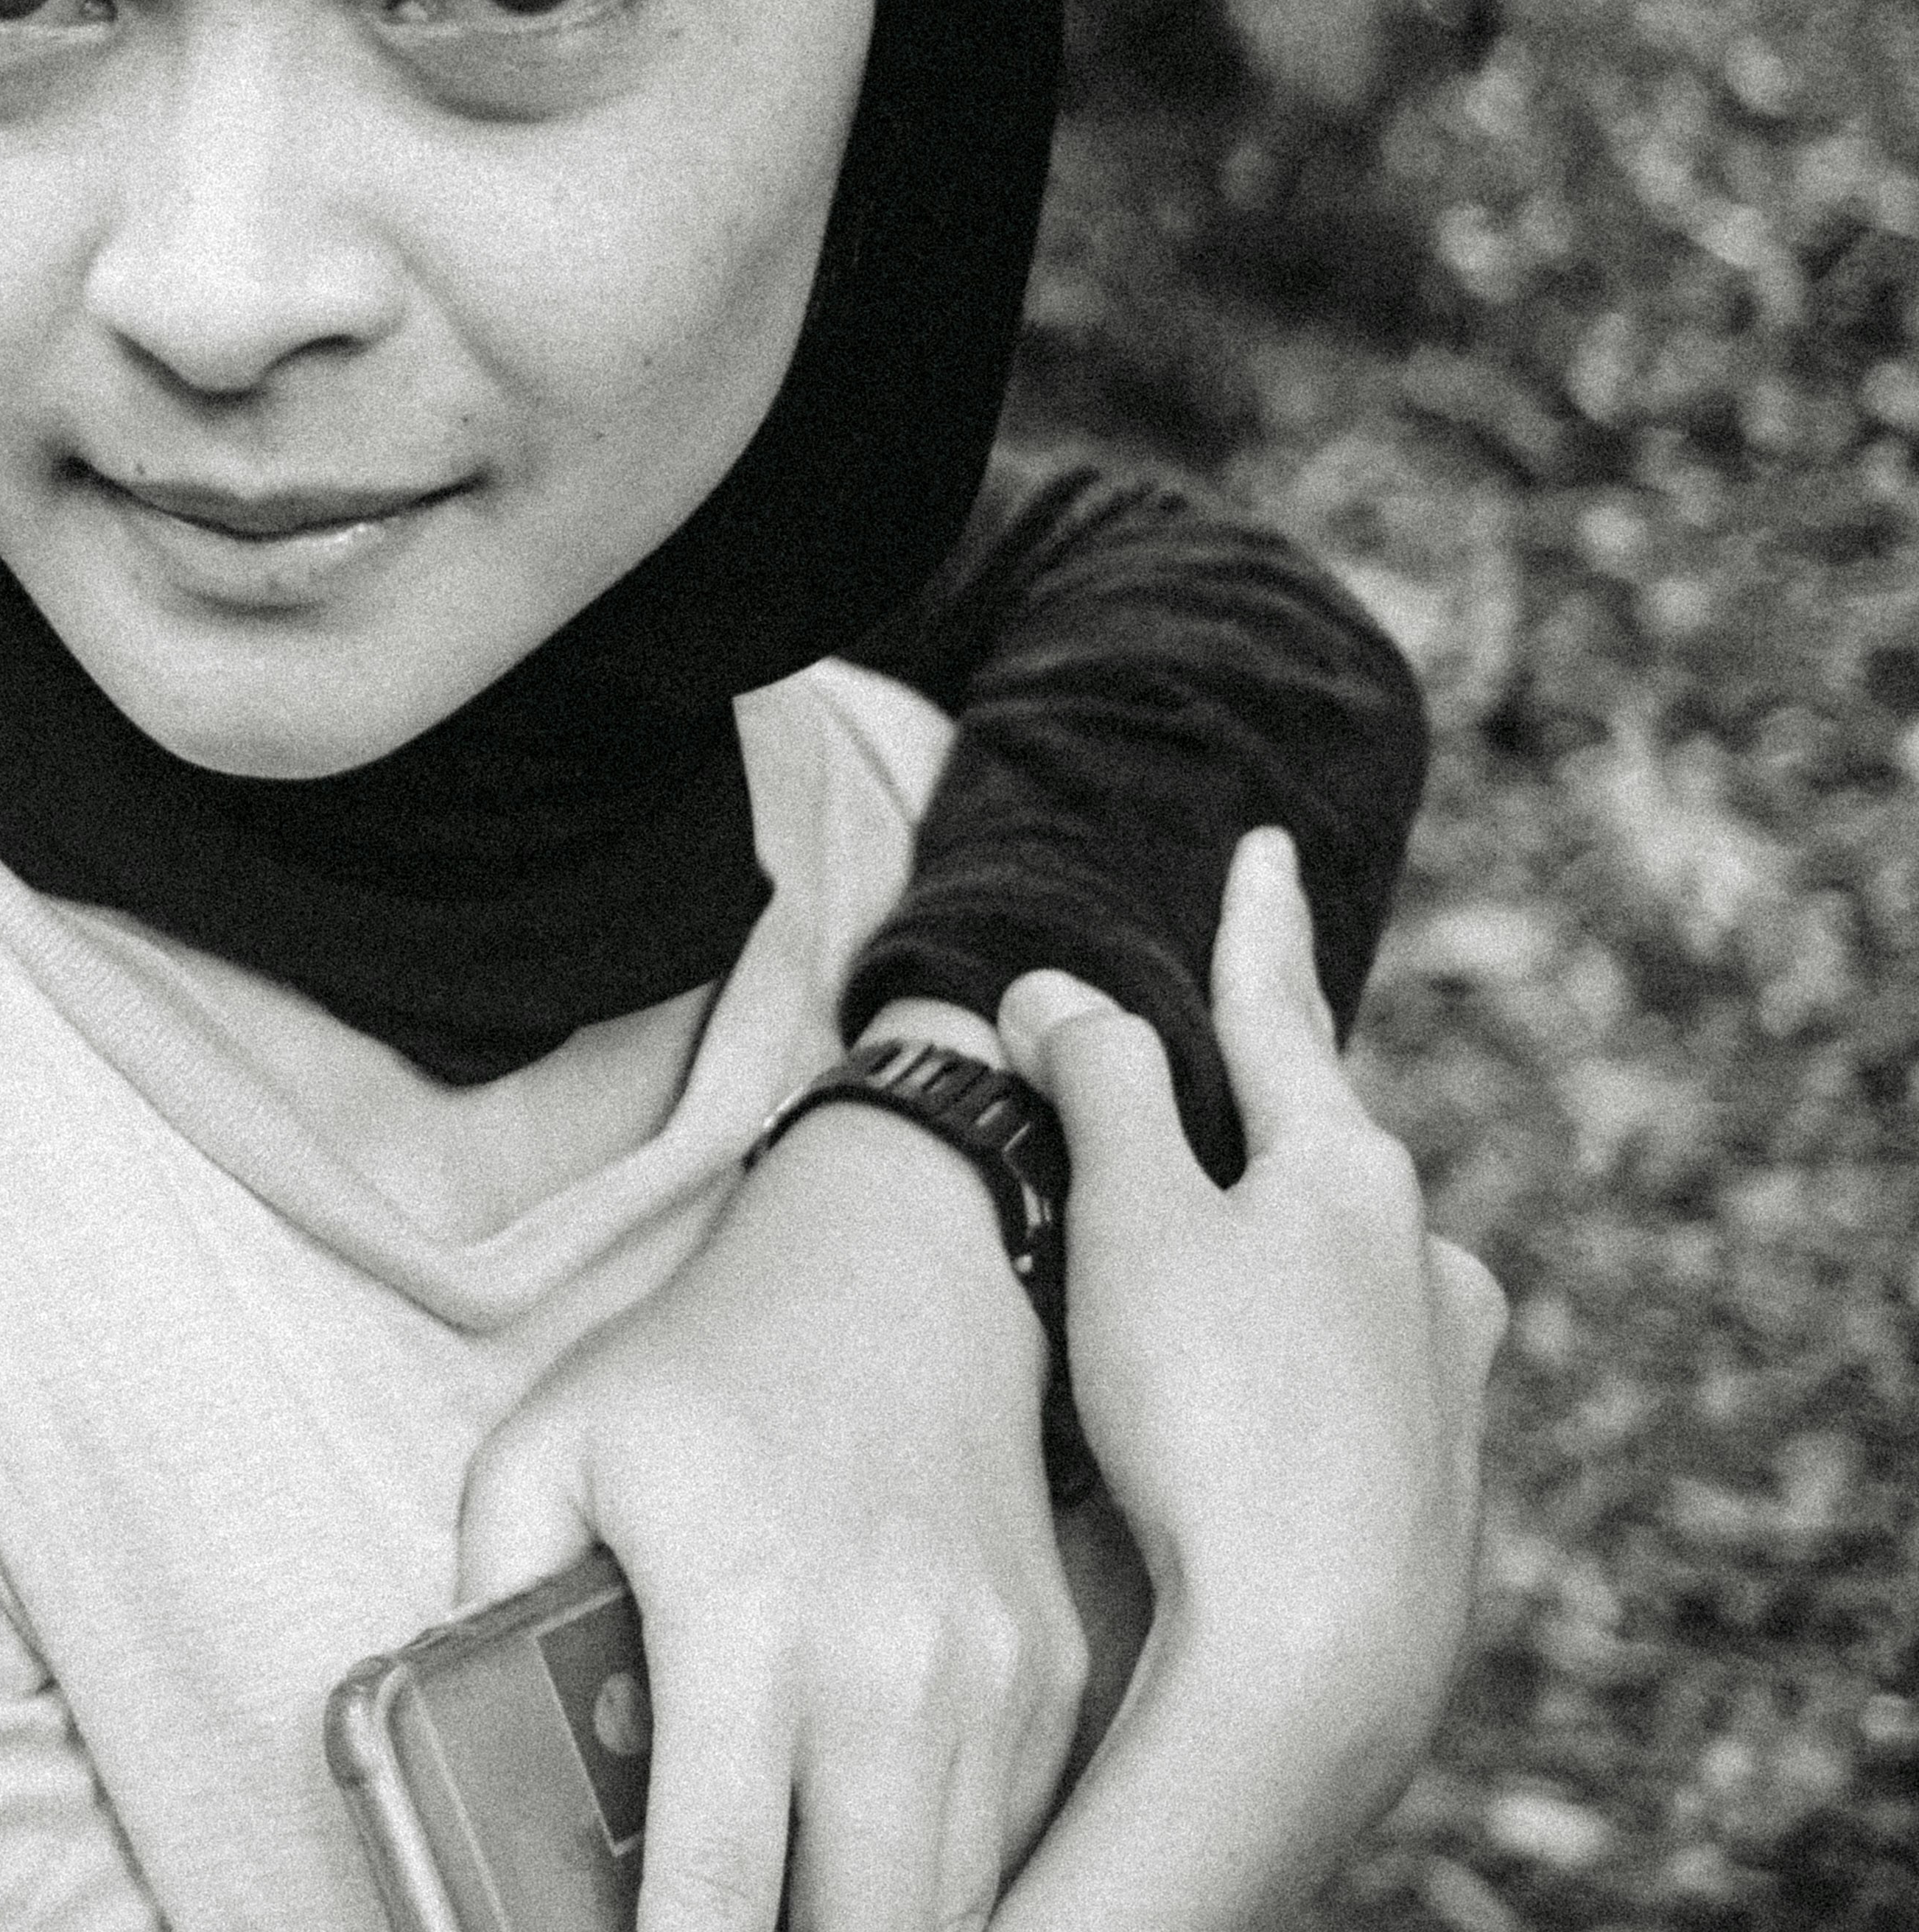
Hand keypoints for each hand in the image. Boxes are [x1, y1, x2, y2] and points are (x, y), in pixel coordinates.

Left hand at [456, 1046, 1082, 1931]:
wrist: (899, 1260)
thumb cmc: (709, 1363)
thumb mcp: (548, 1449)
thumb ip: (485, 1600)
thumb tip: (469, 1750)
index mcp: (747, 1622)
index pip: (718, 1887)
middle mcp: (891, 1670)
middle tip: (716, 1931)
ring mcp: (992, 1683)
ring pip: (953, 1909)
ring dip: (865, 1926)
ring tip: (779, 1906)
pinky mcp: (1052, 1683)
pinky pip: (1010, 1846)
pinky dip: (942, 1881)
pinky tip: (860, 1858)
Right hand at [997, 828, 1504, 1828]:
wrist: (1316, 1654)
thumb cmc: (1213, 1419)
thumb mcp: (1131, 1220)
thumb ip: (1100, 1085)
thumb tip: (1058, 988)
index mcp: (1352, 1174)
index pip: (1282, 1016)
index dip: (1255, 928)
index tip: (1261, 848)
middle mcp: (1423, 1264)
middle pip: (1314, 1158)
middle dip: (1246, 1133)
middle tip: (1182, 1116)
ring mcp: (1444, 1381)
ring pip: (1333, 1282)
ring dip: (1257, 1271)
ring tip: (1171, 1308)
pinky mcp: (1432, 1489)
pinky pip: (1339, 1388)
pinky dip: (1273, 1377)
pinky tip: (1221, 1427)